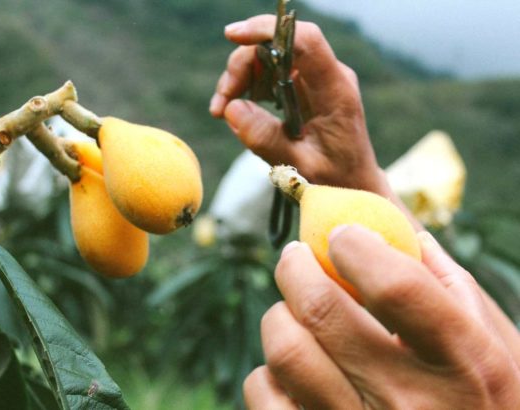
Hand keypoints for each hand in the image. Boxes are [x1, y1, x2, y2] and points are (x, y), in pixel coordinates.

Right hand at [210, 15, 383, 192]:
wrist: (353, 185)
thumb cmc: (336, 179)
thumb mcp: (300, 168)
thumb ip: (267, 140)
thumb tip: (232, 109)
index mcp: (335, 91)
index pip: (305, 41)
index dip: (268, 31)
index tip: (233, 36)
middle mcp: (326, 77)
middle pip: (277, 48)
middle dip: (241, 67)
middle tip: (220, 104)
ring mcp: (314, 81)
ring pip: (268, 58)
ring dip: (240, 79)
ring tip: (221, 111)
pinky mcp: (302, 88)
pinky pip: (269, 74)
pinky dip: (247, 87)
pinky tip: (237, 111)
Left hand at [244, 225, 519, 408]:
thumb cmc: (477, 408)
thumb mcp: (494, 354)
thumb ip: (451, 290)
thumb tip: (405, 235)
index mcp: (464, 367)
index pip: (395, 287)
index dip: (356, 246)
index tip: (341, 235)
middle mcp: (410, 404)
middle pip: (320, 309)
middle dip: (295, 265)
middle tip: (295, 256)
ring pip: (285, 348)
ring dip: (281, 316)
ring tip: (295, 314)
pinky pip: (264, 391)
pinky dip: (269, 371)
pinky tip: (294, 368)